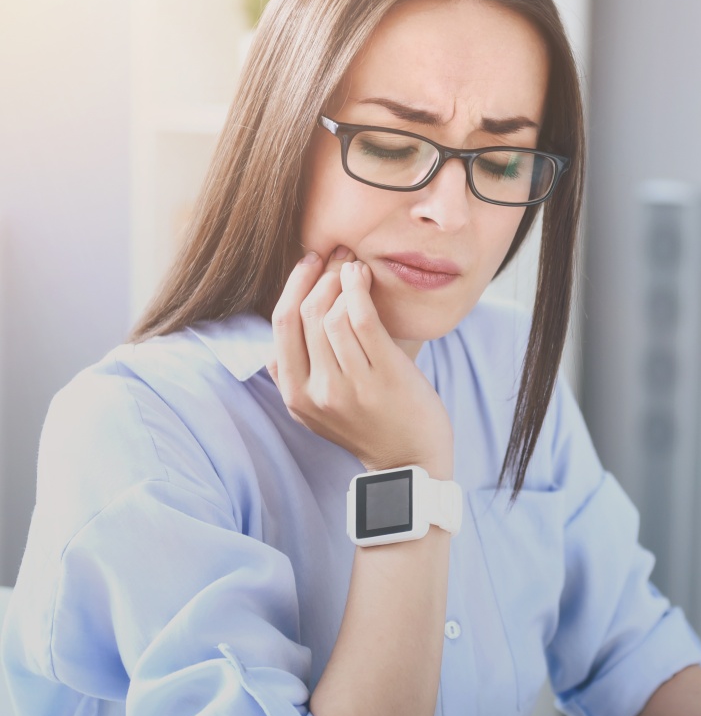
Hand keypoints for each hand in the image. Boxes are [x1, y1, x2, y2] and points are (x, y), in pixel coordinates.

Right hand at [269, 247, 452, 475]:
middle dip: (320, 275)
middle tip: (338, 254)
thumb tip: (274, 343)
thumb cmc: (369, 427)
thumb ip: (294, 379)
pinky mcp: (384, 376)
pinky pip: (362, 318)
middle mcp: (317, 391)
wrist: (411, 461)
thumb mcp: (317, 412)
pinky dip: (359, 289)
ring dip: (343, 279)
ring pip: (332, 313)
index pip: (282, 325)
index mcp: (296, 396)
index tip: (310, 263)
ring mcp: (351, 385)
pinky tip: (363, 277)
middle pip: (306, 313)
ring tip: (355, 265)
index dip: (293, 286)